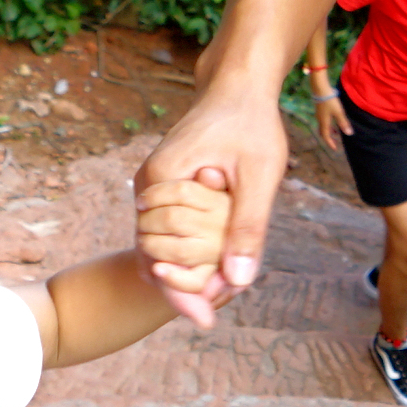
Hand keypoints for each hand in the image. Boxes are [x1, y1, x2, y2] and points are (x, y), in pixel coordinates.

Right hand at [137, 85, 290, 326]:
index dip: (182, 293)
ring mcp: (152, 188)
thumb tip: (237, 282)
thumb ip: (247, 227)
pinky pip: (171, 230)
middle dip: (188, 284)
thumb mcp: (260, 174)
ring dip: (190, 269)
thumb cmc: (252, 123)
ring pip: (163, 246)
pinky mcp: (164, 189)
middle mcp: (146, 188)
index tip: (207, 321)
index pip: (159, 255)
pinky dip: (192, 249)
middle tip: (219, 310)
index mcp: (160, 183)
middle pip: (157, 256)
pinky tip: (216, 265)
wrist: (239, 86)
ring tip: (221, 294)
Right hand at [312, 77, 350, 139]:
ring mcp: (319, 114)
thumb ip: (343, 123)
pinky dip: (328, 124)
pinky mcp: (319, 109)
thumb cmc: (330, 101)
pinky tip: (333, 120)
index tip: (335, 148)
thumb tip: (349, 134)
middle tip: (335, 142)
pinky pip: (323, 120)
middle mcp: (320, 120)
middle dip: (329, 138)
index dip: (330, 143)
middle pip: (323, 132)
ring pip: (323, 126)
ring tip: (336, 132)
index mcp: (324, 122)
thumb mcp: (339, 112)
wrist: (320, 89)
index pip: (326, 136)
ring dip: (329, 130)